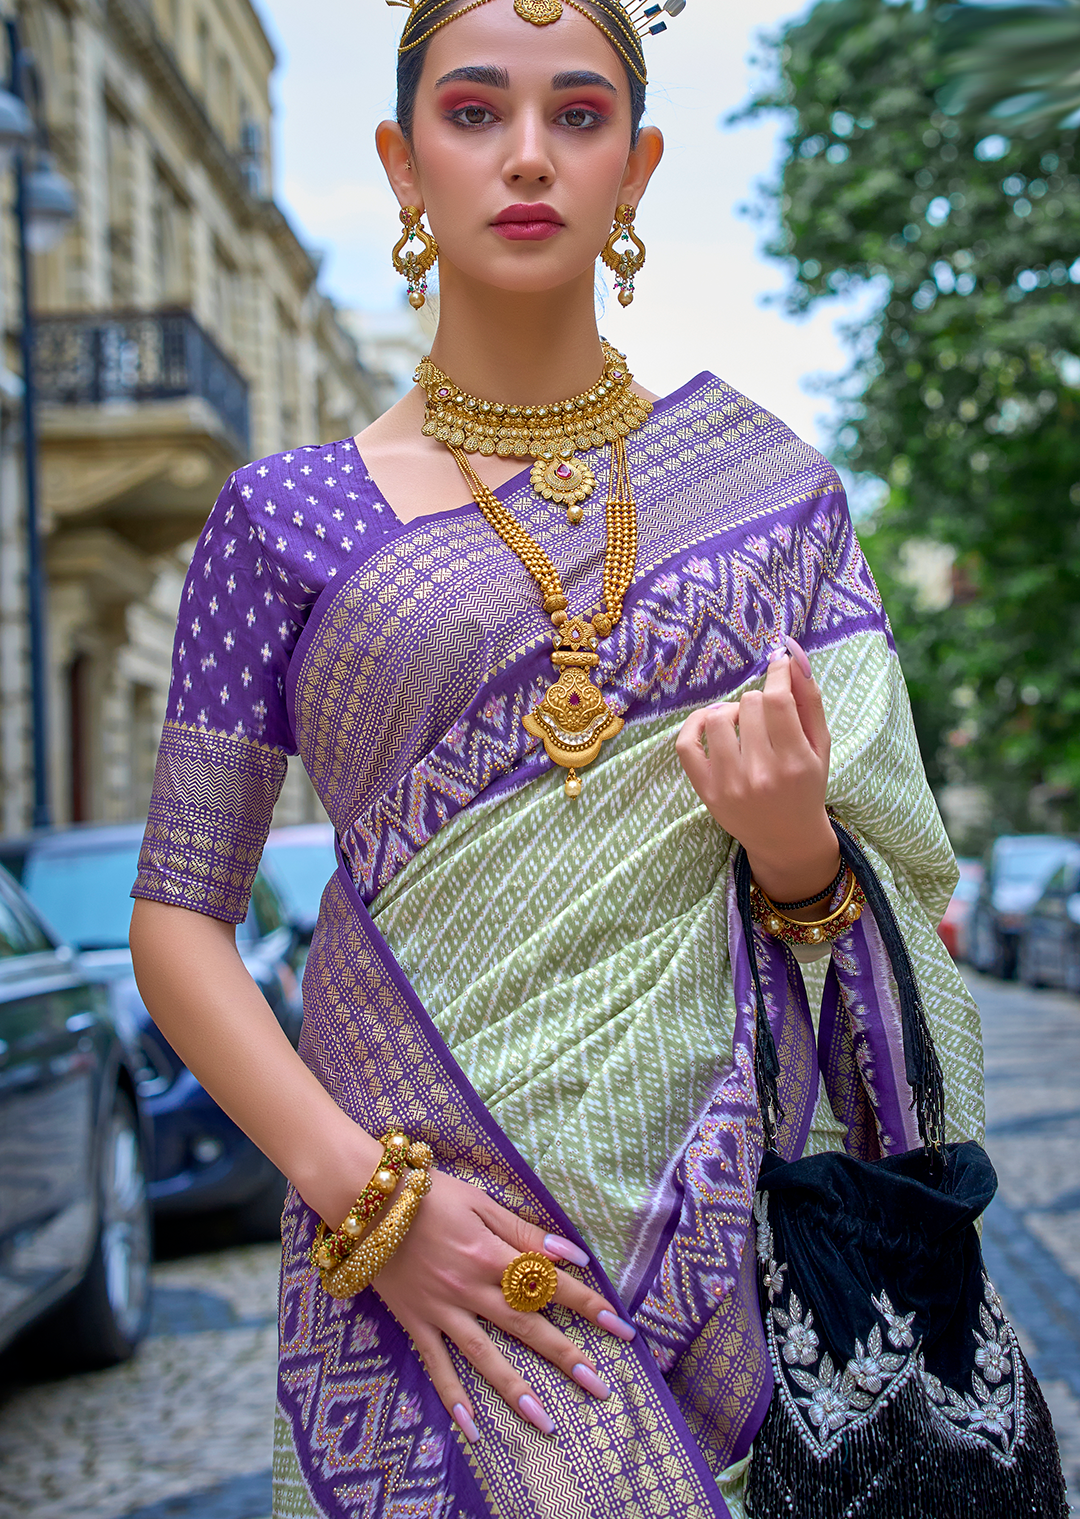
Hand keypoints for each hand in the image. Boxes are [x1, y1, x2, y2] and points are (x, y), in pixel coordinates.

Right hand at [372, 1168, 632, 1441]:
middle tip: (600, 1387)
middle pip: (526, 1325)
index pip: (549, 1284)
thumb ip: (524, 1231)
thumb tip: (572, 1254)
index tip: (621, 1328)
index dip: (587, 1305)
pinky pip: (436, 1364)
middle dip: (566, 1356)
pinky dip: (453, 1396)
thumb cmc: (429, 1194)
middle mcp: (470, 1287)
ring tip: (547, 1421)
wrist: (366, 1202)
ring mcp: (441, 1309)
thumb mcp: (481, 1202)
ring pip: (485, 1355)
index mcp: (491, 1253)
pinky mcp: (416, 1321)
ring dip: (517, 1390)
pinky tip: (472, 1427)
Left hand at [675, 637, 838, 903]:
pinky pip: (686, 743)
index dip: (777, 672)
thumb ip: (810, 701)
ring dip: (732, 710)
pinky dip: (695, 723)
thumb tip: (792, 656)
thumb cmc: (807, 787)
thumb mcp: (821, 746)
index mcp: (795, 762)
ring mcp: (729, 784)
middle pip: (751, 705)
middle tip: (767, 715)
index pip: (778, 700)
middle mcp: (761, 774)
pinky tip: (710, 722)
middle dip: (760, 700)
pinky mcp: (705, 790)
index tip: (778, 664)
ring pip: (718, 717)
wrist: (786, 839)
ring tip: (742, 722)